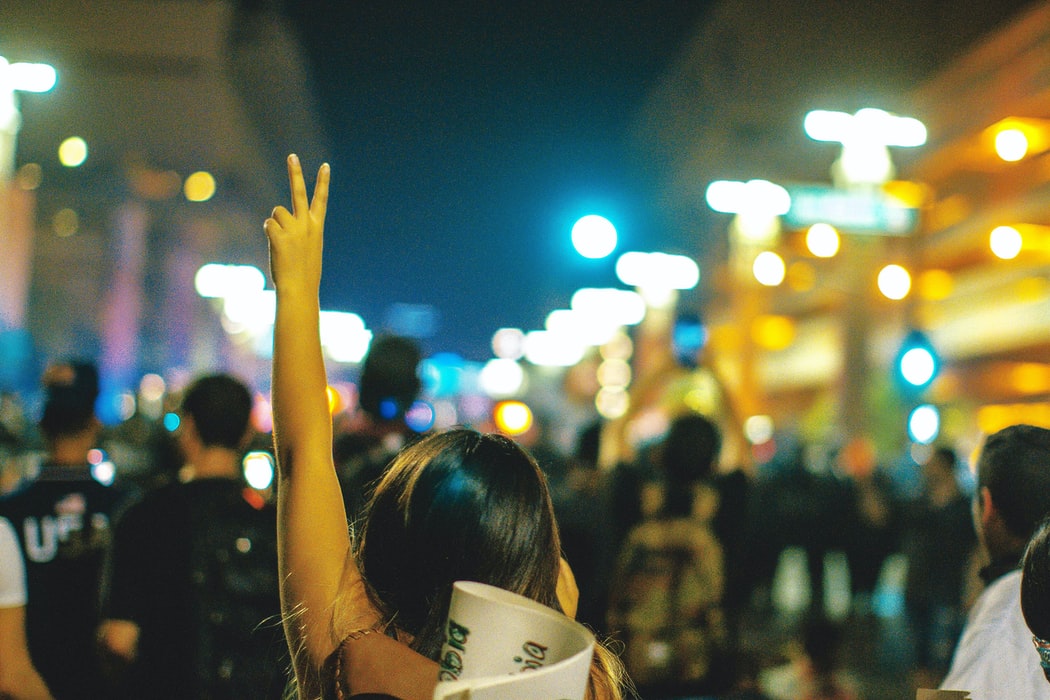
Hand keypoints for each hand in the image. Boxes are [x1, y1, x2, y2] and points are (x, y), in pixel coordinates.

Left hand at [264, 154, 329, 292]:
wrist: (299, 288)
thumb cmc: (304, 272)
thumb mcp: (308, 249)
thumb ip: (298, 232)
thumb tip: (277, 222)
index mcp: (317, 227)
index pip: (321, 200)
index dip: (323, 182)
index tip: (325, 166)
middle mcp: (307, 224)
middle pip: (299, 192)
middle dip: (296, 173)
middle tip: (292, 156)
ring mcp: (293, 229)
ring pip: (277, 213)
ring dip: (276, 225)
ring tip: (283, 244)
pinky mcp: (279, 235)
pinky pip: (268, 225)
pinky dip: (269, 235)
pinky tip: (276, 248)